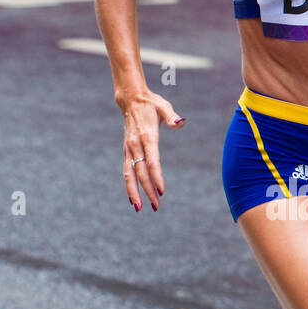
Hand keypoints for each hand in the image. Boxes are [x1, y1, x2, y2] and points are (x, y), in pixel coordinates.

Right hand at [120, 90, 185, 211]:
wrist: (130, 99)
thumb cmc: (151, 103)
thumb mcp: (164, 106)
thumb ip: (172, 116)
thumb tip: (181, 123)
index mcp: (147, 136)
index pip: (152, 161)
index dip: (156, 177)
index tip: (162, 191)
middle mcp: (136, 145)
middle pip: (141, 172)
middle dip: (148, 191)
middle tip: (157, 206)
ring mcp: (129, 149)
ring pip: (129, 175)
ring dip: (134, 192)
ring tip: (140, 209)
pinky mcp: (126, 151)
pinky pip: (126, 171)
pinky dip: (129, 185)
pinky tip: (133, 198)